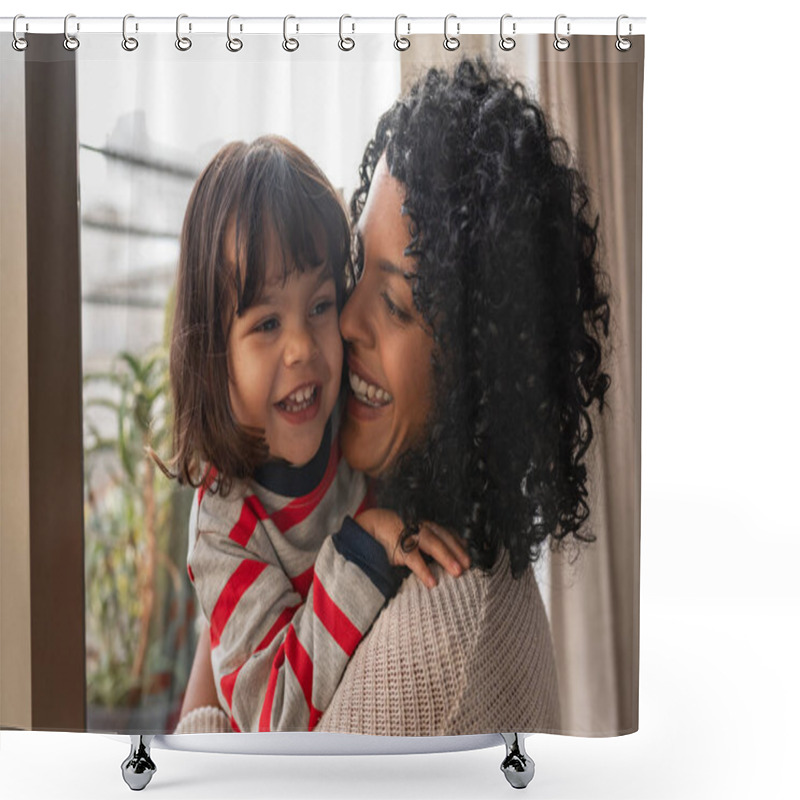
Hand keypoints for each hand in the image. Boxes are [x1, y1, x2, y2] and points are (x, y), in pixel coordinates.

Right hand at [355, 509, 470, 588]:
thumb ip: (424, 545)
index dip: (458, 541)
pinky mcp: (396, 544)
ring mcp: (407, 533)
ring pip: (432, 543)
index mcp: (422, 524)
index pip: (444, 531)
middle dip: (457, 550)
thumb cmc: (389, 536)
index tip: (469, 550)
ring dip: (446, 557)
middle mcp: (418, 526)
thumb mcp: (409, 537)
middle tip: (468, 565)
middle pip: (442, 536)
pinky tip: (432, 582)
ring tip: (457, 572)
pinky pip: (413, 557)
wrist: (365, 528)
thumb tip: (444, 556)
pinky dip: (424, 570)